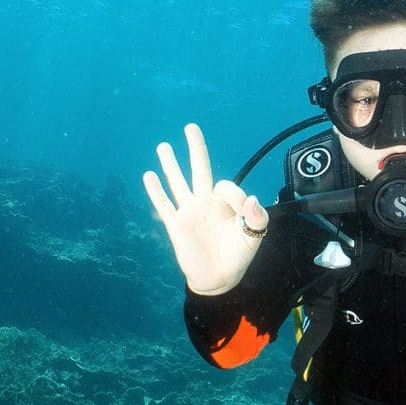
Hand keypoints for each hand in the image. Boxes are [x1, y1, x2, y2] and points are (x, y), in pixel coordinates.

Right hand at [142, 123, 267, 294]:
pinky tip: (149, 176)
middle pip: (199, 169)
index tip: (244, 211)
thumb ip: (256, 217)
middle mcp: (206, 202)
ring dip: (170, 164)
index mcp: (225, 203)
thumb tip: (252, 198)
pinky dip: (156, 191)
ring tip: (163, 146)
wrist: (220, 277)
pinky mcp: (177, 226)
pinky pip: (165, 206)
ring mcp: (189, 212)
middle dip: (196, 148)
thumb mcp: (253, 236)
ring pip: (178, 182)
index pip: (226, 186)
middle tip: (191, 127)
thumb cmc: (238, 255)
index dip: (236, 195)